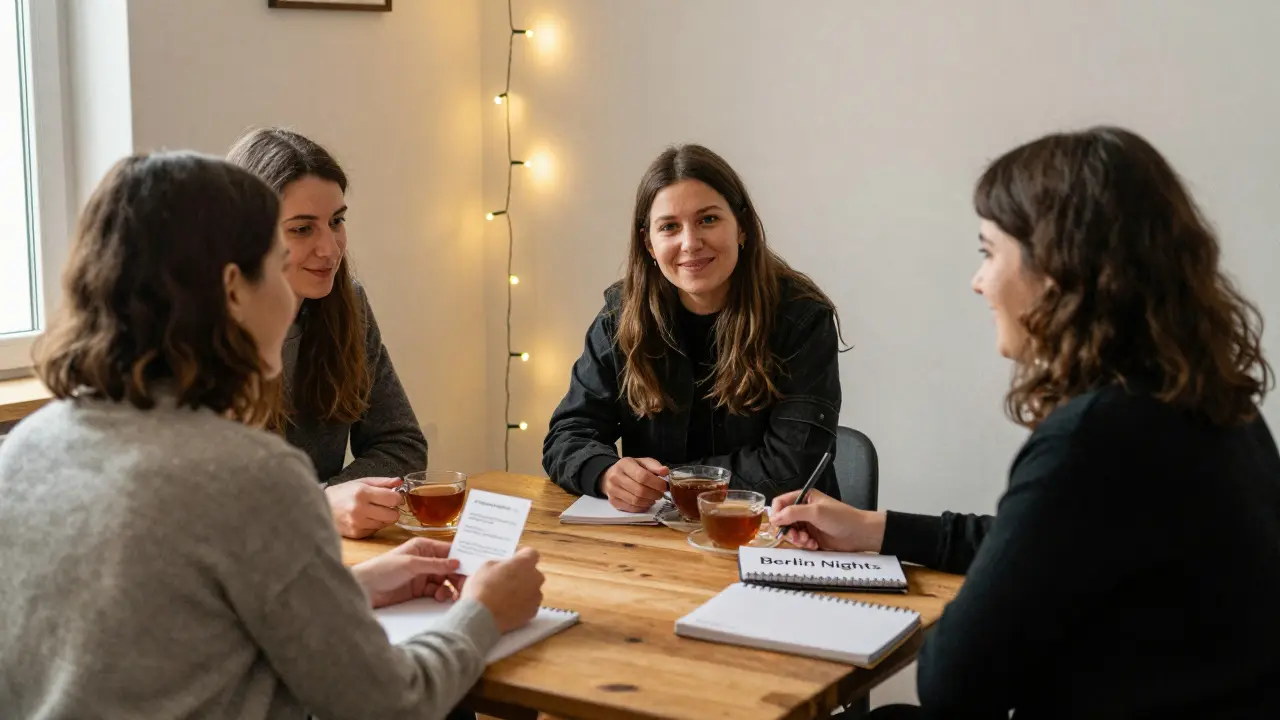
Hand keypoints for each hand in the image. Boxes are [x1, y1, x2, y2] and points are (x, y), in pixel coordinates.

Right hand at [326, 477, 402, 538]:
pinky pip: (376, 530)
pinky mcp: (356, 534)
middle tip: (385, 505)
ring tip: (373, 511)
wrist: (320, 507)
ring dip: (383, 517)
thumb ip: (382, 482)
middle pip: (392, 515)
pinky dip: (374, 524)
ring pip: (385, 524)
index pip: (393, 499)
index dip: (397, 498)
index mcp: (362, 493)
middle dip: (392, 509)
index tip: (394, 497)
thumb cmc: (343, 493)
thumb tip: (400, 482)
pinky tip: (365, 518)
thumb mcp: (362, 482)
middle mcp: (360, 509)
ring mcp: (357, 523)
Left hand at [350, 537, 465, 608]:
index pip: (449, 551)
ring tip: (451, 595)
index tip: (474, 568)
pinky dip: (442, 594)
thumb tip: (457, 563)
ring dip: (450, 587)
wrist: (365, 588)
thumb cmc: (383, 569)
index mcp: (424, 547)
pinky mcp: (419, 590)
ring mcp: (423, 575)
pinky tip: (441, 598)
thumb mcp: (411, 564)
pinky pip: (437, 591)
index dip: (462, 559)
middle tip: (465, 587)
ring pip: (445, 580)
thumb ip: (435, 564)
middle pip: (450, 567)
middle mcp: (426, 559)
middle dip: (458, 577)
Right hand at [461, 547, 544, 632]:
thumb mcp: (486, 567)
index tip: (513, 562)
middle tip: (506, 581)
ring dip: (523, 591)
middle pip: (533, 573)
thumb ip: (501, 565)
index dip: (522, 557)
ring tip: (506, 599)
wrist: (482, 617)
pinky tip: (508, 610)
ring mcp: (536, 597)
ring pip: (532, 590)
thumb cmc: (482, 587)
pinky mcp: (533, 612)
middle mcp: (535, 578)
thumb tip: (506, 568)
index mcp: (525, 563)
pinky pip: (529, 605)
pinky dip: (522, 606)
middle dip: (523, 575)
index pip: (531, 553)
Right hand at [600, 457, 668, 511]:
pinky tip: (646, 502)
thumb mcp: (642, 462)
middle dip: (655, 494)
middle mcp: (615, 477)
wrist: (611, 474)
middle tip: (661, 493)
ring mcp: (612, 490)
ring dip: (649, 501)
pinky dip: (642, 507)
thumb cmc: (631, 468)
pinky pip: (631, 508)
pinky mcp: (613, 501)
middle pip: (640, 490)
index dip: (657, 483)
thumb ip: (654, 466)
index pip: (642, 476)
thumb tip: (665, 471)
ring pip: (636, 501)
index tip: (664, 486)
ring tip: (654, 497)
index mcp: (624, 464)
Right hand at [769, 489, 886, 552]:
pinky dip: (804, 545)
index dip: (776, 513)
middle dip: (788, 529)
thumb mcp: (816, 512)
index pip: (780, 503)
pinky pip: (799, 542)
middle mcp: (804, 510)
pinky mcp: (812, 537)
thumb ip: (793, 513)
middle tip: (796, 535)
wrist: (859, 534)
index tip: (778, 524)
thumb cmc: (842, 518)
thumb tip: (774, 518)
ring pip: (790, 533)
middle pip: (783, 520)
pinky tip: (814, 544)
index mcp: (804, 498)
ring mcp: (808, 524)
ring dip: (796, 539)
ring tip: (807, 541)